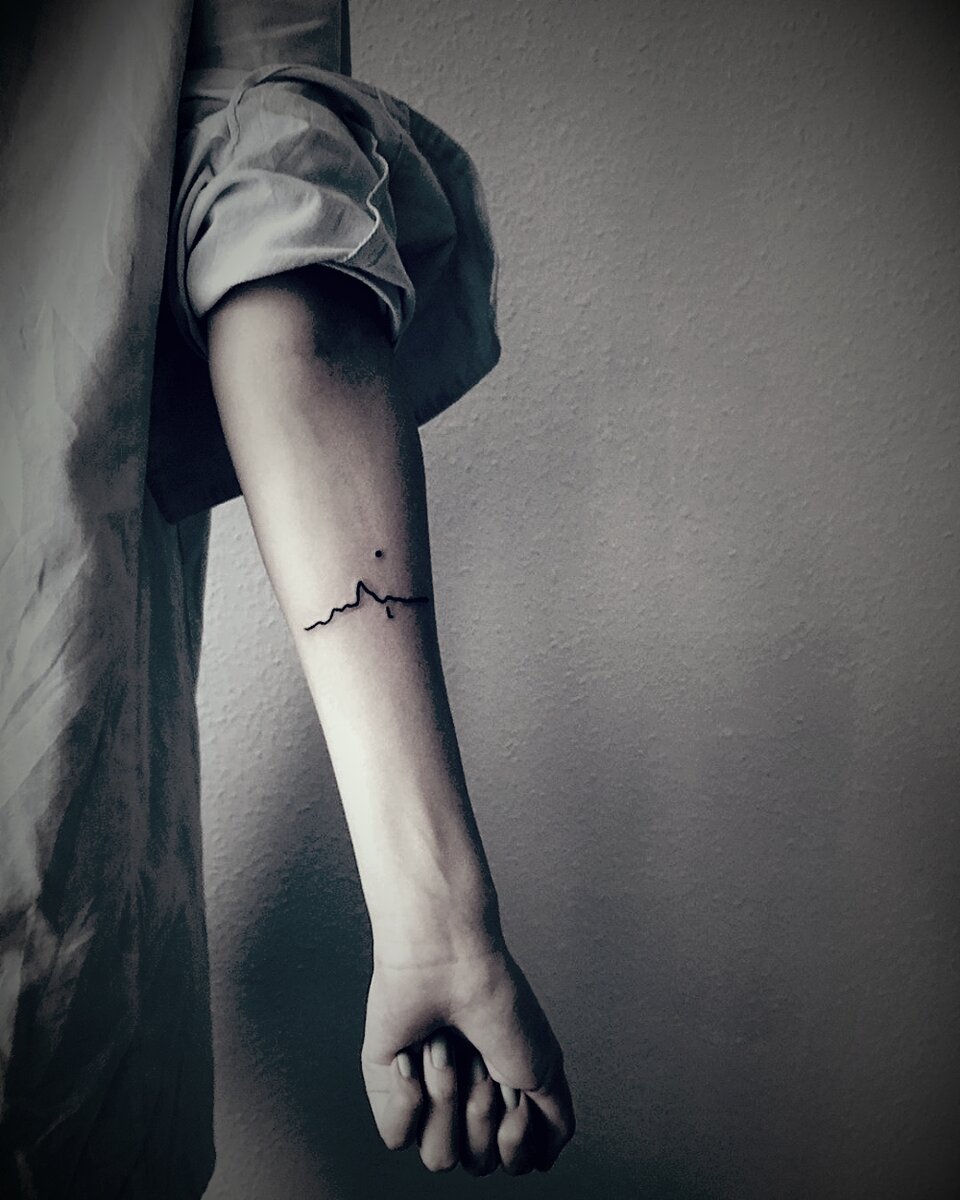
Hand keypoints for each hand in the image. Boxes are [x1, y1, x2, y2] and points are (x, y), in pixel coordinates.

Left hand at [360, 944, 574, 1173]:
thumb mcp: (547, 1067)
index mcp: (498, 1101)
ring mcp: (423, 1098)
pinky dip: (410, 1095)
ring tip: (447, 1051)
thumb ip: (555, 1121)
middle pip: (476, 1164)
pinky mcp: (385, 1089)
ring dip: (448, 1097)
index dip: (516, 1131)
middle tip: (479, 1057)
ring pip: (437, 1155)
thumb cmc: (498, 1002)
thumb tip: (544, 1160)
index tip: (515, 1081)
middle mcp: (462, 1104)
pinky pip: (398, 1137)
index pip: (509, 1161)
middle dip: (482, 1110)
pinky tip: (414, 1054)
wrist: (449, 962)